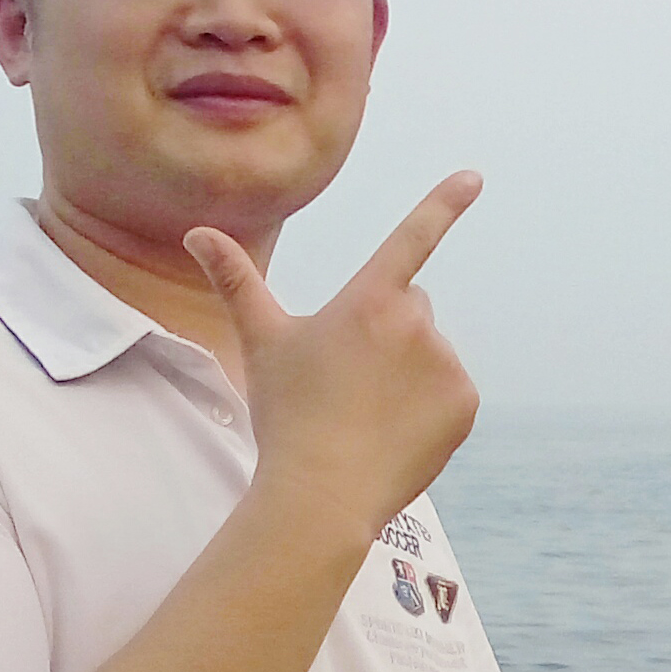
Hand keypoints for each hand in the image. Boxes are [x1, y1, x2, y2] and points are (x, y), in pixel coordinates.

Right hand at [184, 172, 482, 541]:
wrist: (322, 494)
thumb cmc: (287, 414)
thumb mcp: (261, 343)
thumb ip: (236, 281)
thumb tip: (197, 232)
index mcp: (369, 299)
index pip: (412, 237)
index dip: (444, 203)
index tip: (473, 177)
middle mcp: (417, 323)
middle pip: (410, 305)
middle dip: (388, 327)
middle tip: (346, 376)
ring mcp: (446, 364)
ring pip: (429, 352)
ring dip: (406, 371)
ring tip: (365, 413)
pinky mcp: (464, 403)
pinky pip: (449, 392)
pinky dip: (428, 408)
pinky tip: (392, 433)